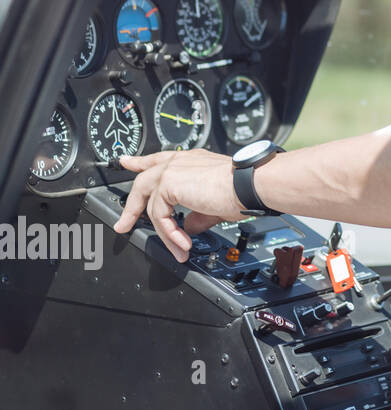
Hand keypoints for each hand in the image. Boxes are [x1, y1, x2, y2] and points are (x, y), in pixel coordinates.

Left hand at [113, 148, 245, 262]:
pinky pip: (159, 215)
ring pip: (151, 205)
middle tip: (123, 224)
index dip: (140, 163)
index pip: (160, 160)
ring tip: (175, 249)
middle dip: (131, 206)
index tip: (127, 163)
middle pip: (144, 181)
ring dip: (163, 233)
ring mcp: (172, 171)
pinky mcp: (168, 183)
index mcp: (191, 161)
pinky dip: (170, 234)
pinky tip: (182, 243)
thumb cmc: (243, 189)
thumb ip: (197, 214)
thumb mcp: (214, 204)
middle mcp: (180, 162)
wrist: (249, 185)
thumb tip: (189, 226)